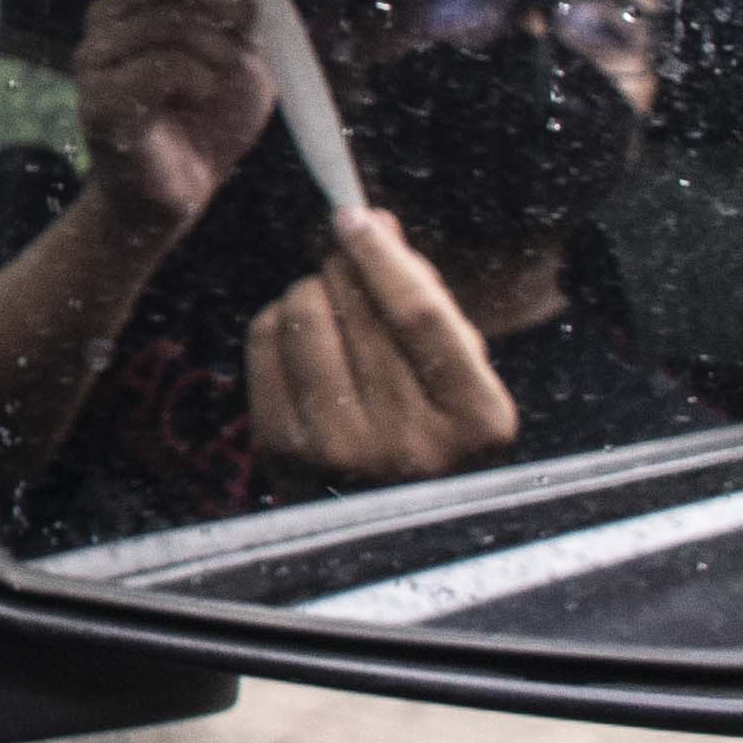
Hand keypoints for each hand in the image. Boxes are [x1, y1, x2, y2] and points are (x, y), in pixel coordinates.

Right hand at [73, 0, 278, 237]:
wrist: (182, 190)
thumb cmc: (209, 121)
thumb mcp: (237, 52)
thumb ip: (231, 8)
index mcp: (135, 1)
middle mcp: (104, 20)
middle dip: (224, 13)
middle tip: (236, 54)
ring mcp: (94, 59)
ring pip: (171, 23)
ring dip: (216, 55)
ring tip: (216, 85)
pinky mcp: (100, 99)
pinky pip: (165, 66)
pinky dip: (199, 82)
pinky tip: (198, 100)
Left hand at [245, 209, 518, 485]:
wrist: (379, 527)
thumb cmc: (428, 430)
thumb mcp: (459, 376)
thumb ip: (429, 303)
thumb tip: (375, 223)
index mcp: (476, 423)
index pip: (420, 315)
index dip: (384, 255)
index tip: (357, 215)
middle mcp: (409, 444)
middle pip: (358, 309)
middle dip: (345, 264)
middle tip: (345, 251)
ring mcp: (340, 452)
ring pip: (305, 316)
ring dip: (312, 289)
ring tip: (331, 303)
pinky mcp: (281, 451)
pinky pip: (265, 341)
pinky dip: (279, 318)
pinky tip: (300, 334)